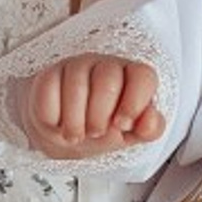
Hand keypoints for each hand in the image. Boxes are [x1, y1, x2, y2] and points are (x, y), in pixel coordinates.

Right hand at [24, 55, 164, 156]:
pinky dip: (53, 117)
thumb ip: (149, 129)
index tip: (123, 125)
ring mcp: (76, 67)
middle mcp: (106, 66)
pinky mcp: (49, 75)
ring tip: (76, 135)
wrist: (65, 134)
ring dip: (75, 121)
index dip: (135, 102)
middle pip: (108, 81)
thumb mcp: (130, 134)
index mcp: (132, 77)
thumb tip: (152, 122)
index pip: (143, 77)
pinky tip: (58, 122)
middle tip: (96, 133)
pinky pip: (49, 91)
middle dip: (100, 116)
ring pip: (76, 86)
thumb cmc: (103, 128)